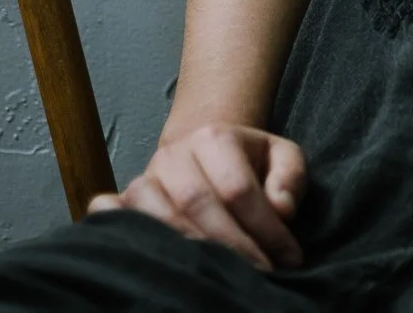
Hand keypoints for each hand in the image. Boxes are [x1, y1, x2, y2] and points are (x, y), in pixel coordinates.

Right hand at [86, 123, 306, 271]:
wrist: (204, 151)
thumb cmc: (249, 161)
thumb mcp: (281, 156)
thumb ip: (289, 178)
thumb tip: (281, 210)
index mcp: (214, 137)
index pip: (238, 188)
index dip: (265, 227)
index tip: (288, 256)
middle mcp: (173, 156)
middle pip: (197, 204)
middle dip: (232, 245)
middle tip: (259, 272)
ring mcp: (145, 179)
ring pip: (160, 218)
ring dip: (194, 251)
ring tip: (224, 274)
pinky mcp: (126, 202)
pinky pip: (123, 223)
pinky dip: (143, 244)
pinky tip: (171, 264)